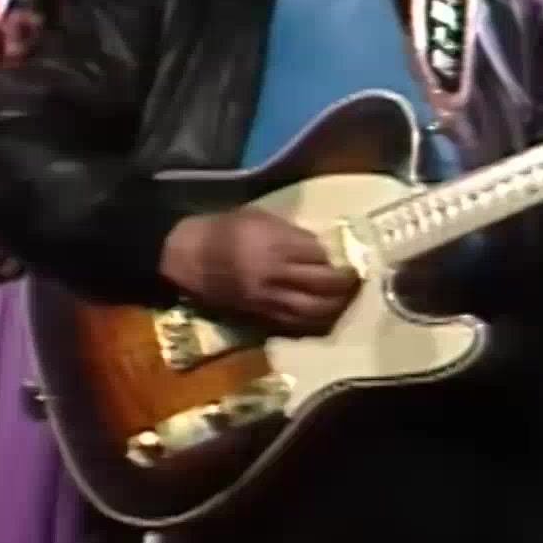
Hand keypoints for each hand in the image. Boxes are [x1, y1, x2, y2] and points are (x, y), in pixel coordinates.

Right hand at [160, 208, 361, 335]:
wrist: (188, 257)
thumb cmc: (224, 229)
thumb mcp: (259, 218)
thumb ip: (292, 233)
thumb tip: (319, 249)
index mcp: (276, 246)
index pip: (319, 256)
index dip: (334, 259)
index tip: (342, 258)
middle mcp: (276, 275)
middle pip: (324, 286)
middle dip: (345, 285)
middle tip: (354, 280)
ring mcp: (268, 299)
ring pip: (314, 311)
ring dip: (335, 307)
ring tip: (344, 300)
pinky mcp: (260, 316)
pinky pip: (294, 324)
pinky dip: (314, 321)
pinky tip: (322, 315)